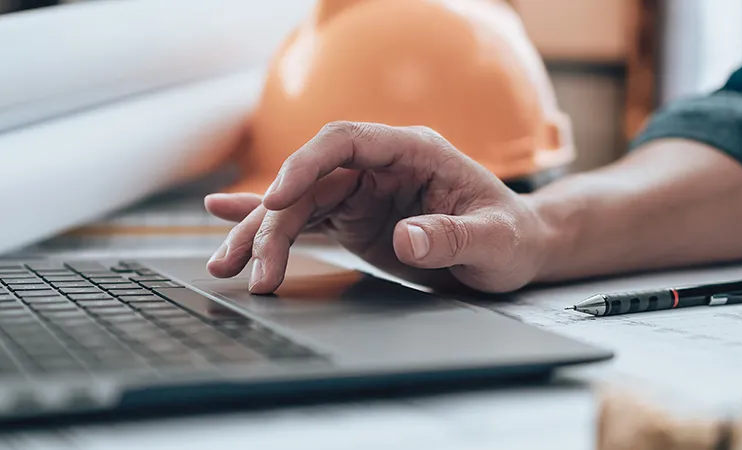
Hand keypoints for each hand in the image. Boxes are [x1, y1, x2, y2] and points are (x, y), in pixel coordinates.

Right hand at [203, 121, 551, 293]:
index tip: (278, 198)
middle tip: (256, 269)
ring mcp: (363, 192)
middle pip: (310, 182)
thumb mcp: (494, 241)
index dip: (306, 165)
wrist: (517, 251)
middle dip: (273, 223)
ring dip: (259, 234)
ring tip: (224, 266)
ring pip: (297, 205)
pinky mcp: (354, 219)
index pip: (345, 142)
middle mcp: (379, 166)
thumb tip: (409, 238)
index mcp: (413, 151)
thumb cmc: (512, 237)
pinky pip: (303, 220)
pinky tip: (225, 223)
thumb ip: (452, 237)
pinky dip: (266, 226)